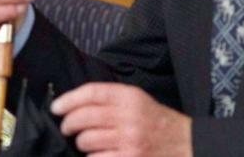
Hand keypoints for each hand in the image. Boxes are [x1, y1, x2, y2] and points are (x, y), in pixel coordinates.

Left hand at [51, 82, 191, 156]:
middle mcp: (129, 117)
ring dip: (81, 144)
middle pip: (83, 118)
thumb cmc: (157, 122)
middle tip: (67, 128)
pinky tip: (98, 155)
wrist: (187, 145)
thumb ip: (110, 99)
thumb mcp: (138, 100)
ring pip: (86, 141)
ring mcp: (129, 141)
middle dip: (68, 124)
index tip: (56, 108)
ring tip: (86, 143)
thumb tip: (74, 104)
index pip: (90, 93)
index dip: (68, 100)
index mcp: (129, 97)